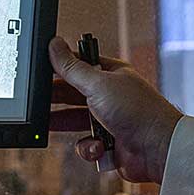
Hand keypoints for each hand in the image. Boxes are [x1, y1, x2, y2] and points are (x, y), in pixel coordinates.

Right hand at [48, 36, 181, 183]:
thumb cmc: (138, 112)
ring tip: (47, 123)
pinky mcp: (108, 143)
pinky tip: (98, 146)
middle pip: (72, 94)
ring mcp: (109, 120)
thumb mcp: (99, 84)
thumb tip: (54, 44)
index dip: (58, 68)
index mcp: (111, 74)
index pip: (78, 66)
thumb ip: (72, 67)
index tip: (38, 72)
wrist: (158, 150)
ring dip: (67, 125)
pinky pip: (86, 144)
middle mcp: (109, 95)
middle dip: (55, 99)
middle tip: (35, 100)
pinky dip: (88, 147)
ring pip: (75, 121)